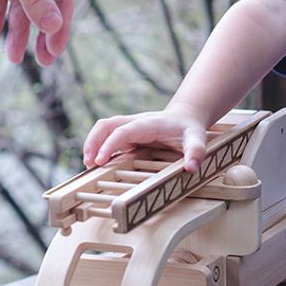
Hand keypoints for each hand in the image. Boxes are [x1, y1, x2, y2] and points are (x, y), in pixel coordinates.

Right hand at [84, 103, 209, 173]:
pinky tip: (98, 165)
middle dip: (94, 142)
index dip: (110, 144)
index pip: (124, 130)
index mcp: (149, 124)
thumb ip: (195, 152)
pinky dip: (98, 148)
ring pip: (103, 129)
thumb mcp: (196, 138)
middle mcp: (135, 123)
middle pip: (107, 125)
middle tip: (89, 164)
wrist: (186, 117)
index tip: (101, 160)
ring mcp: (129, 128)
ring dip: (92, 144)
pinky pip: (107, 137)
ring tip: (88, 166)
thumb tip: (191, 168)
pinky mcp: (127, 135)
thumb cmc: (189, 129)